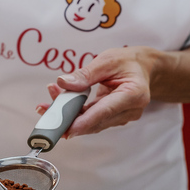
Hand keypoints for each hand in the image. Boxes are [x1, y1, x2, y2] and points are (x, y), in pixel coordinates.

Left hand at [36, 47, 156, 138]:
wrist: (143, 68)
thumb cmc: (127, 62)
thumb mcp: (107, 60)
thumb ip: (85, 74)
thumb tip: (63, 83)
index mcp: (134, 94)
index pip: (105, 111)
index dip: (84, 121)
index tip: (66, 128)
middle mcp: (130, 110)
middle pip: (95, 121)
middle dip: (68, 118)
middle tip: (45, 111)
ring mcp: (123, 118)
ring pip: (91, 123)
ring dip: (68, 115)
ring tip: (48, 102)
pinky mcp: (113, 119)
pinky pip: (91, 120)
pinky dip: (75, 114)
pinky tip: (59, 104)